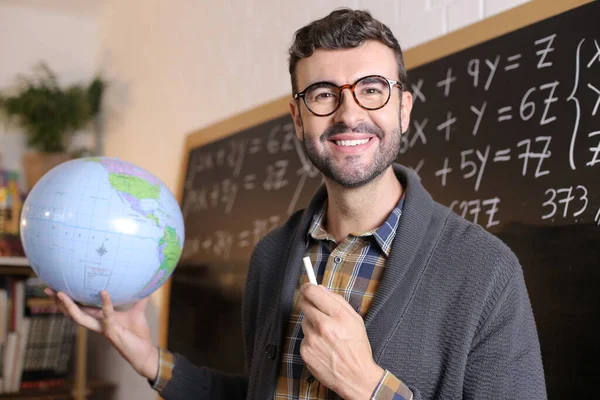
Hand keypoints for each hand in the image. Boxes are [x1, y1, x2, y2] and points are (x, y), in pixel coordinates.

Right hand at [45, 289, 158, 379]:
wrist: (145, 351)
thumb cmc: (138, 334)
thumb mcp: (137, 312)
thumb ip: (138, 300)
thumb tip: (145, 285)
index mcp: (100, 319)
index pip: (81, 308)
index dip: (70, 299)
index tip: (58, 287)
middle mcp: (97, 324)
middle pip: (73, 313)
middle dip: (59, 303)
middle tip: (48, 290)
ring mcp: (102, 328)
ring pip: (80, 318)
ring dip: (69, 306)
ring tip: (61, 293)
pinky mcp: (112, 331)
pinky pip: (107, 315)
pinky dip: (105, 303)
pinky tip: (103, 292)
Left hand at [298, 283, 383, 399]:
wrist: (356, 377)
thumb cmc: (357, 348)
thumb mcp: (355, 320)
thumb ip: (338, 301)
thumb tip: (321, 289)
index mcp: (338, 315)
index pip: (313, 292)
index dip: (307, 287)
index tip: (306, 287)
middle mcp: (324, 325)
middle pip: (304, 304)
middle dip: (309, 304)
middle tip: (316, 310)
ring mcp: (312, 339)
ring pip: (304, 322)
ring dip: (311, 324)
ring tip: (326, 335)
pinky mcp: (305, 351)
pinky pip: (303, 338)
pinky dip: (310, 340)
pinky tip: (322, 347)